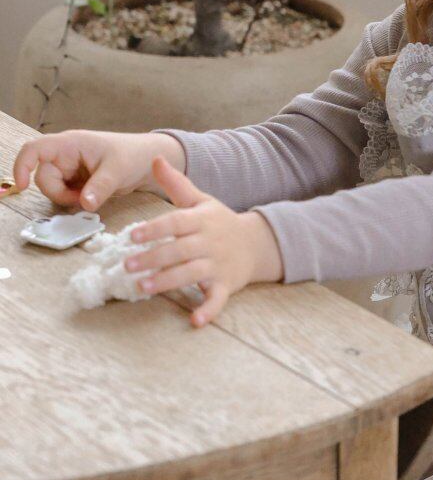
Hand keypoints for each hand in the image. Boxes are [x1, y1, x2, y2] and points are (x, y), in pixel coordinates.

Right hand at [11, 129, 185, 211]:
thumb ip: (100, 187)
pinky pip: (65, 195)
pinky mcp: (75, 182)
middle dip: (59, 193)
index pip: (34, 149)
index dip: (22, 166)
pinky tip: (91, 198)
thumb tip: (84, 204)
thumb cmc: (132, 155)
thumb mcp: (118, 170)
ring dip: (68, 199)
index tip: (21, 186)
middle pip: (43, 178)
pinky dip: (74, 201)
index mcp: (69, 144)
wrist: (148, 161)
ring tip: (92, 196)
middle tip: (83, 199)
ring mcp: (69, 169)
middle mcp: (64, 155)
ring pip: (53, 189)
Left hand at [125, 157, 283, 327]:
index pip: (175, 223)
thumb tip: (154, 157)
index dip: (154, 229)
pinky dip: (208, 310)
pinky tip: (194, 321)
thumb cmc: (220, 222)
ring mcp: (218, 265)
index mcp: (201, 220)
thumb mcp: (201, 200)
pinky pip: (217, 299)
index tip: (132, 236)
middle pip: (179, 250)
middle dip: (153, 258)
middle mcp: (209, 242)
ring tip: (142, 287)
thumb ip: (176, 184)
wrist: (257, 243)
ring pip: (191, 273)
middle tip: (127, 266)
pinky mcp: (226, 285)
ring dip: (167, 282)